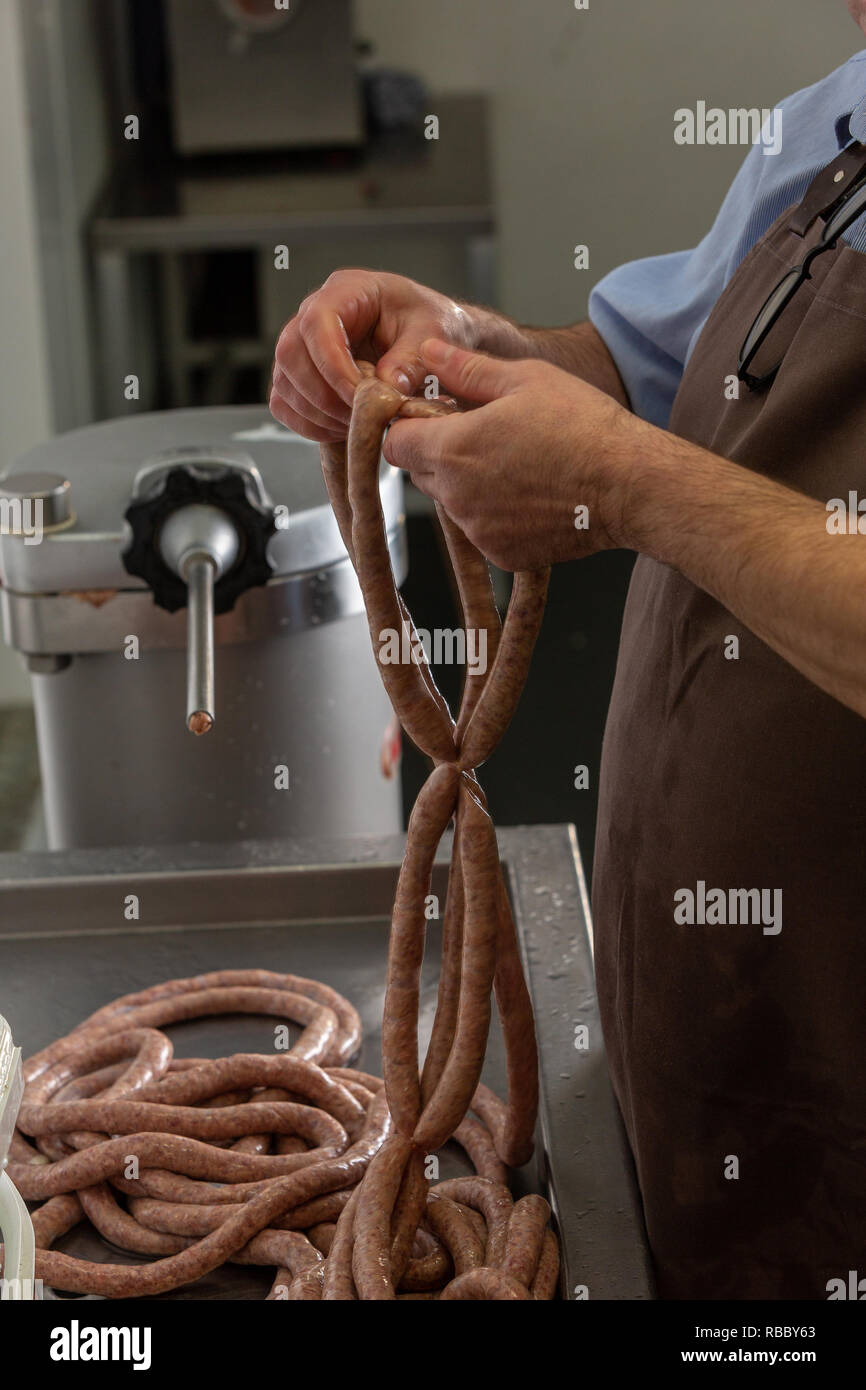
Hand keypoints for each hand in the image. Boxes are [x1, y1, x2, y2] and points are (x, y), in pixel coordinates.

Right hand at [269, 270, 476, 441]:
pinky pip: (285, 403)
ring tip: (356, 426)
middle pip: (290, 353)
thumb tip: (387, 385)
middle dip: (322, 395)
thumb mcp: (435, 333)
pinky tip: (341, 429)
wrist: (435, 340)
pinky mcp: (302, 376)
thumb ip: (412, 359)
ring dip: (317, 414)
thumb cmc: (432, 325)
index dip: (332, 364)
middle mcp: (316, 313)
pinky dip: (309, 424)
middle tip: (358, 418)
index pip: (317, 322)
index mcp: (349, 291)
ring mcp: (304, 345)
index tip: (357, 395)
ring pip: (284, 382)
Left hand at [382, 339, 636, 570]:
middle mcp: (457, 496)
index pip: (396, 442)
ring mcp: (478, 530)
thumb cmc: (583, 426)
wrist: (628, 485)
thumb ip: (466, 369)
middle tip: (489, 436)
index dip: (412, 427)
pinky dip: (496, 516)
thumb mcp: (525, 380)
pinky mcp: (501, 554)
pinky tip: (532, 495)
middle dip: (442, 454)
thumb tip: (428, 351)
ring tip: (519, 465)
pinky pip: (482, 531)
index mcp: (454, 448)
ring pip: (453, 504)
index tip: (438, 418)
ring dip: (470, 486)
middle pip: (422, 473)